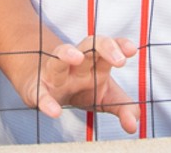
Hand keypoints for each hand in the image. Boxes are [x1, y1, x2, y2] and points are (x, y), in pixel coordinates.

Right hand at [11, 35, 140, 135]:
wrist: (40, 85)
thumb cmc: (78, 88)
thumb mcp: (104, 97)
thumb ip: (123, 107)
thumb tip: (134, 124)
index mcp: (94, 63)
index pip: (107, 48)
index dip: (119, 45)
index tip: (131, 49)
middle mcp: (75, 63)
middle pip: (89, 45)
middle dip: (104, 47)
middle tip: (119, 60)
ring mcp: (54, 72)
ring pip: (59, 57)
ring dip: (66, 53)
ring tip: (77, 56)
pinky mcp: (36, 88)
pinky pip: (39, 92)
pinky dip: (45, 100)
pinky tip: (54, 110)